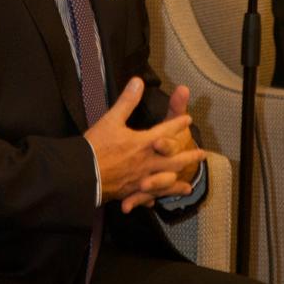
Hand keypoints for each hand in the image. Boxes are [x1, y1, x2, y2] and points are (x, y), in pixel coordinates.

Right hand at [85, 78, 205, 212]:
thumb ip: (127, 102)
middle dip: (189, 157)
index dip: (178, 124)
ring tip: (188, 186)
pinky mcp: (129, 192)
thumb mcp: (111, 120)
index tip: (188, 120)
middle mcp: (146, 162)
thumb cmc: (95, 147)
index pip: (166, 131)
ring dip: (177, 184)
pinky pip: (146, 196)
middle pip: (174, 160)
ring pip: (164, 182)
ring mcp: (139, 179)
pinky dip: (153, 198)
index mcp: (143, 143)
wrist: (81, 175)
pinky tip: (155, 201)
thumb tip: (137, 82)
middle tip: (202, 155)